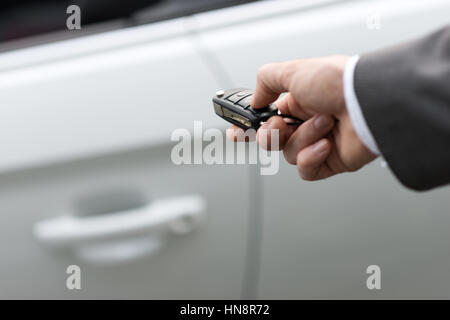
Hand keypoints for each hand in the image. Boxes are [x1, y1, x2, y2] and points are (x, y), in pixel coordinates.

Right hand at [227, 56, 377, 179]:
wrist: (371, 103)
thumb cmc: (338, 83)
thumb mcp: (293, 70)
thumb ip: (266, 81)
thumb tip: (255, 99)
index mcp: (296, 101)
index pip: (264, 117)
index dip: (247, 127)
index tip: (235, 133)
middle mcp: (305, 121)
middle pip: (270, 140)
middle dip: (271, 135)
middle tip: (281, 126)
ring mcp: (317, 142)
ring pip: (288, 153)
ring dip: (303, 138)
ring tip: (325, 123)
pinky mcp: (330, 162)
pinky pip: (306, 170)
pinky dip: (311, 158)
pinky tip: (325, 145)